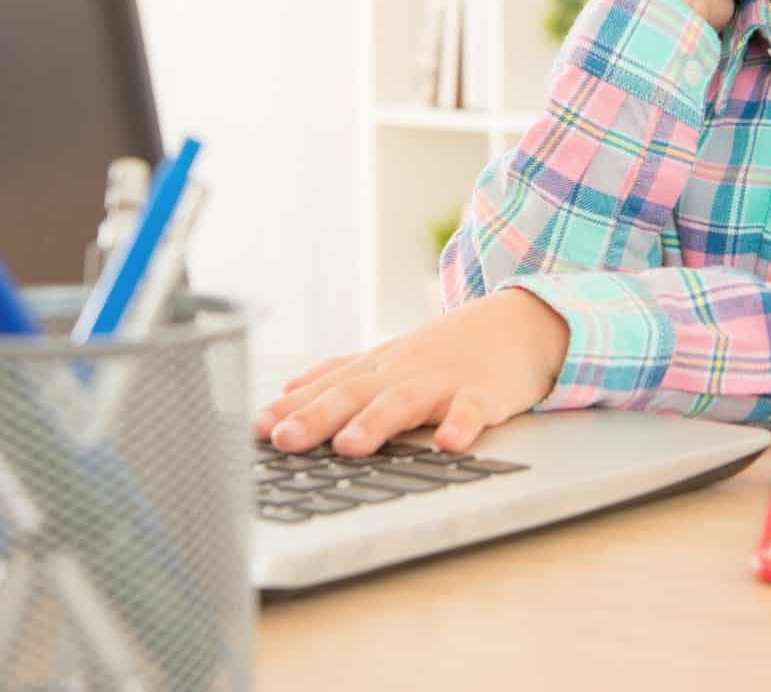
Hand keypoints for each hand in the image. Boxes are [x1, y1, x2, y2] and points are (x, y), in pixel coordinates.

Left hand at [251, 289, 571, 456]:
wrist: (517, 324)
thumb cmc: (446, 349)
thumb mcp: (389, 357)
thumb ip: (339, 373)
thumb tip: (286, 387)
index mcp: (377, 369)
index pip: (325, 389)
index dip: (289, 409)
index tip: (253, 430)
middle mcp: (402, 374)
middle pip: (354, 394)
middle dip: (316, 418)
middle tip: (284, 441)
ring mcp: (442, 382)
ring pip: (404, 402)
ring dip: (376, 422)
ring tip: (349, 445)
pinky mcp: (483, 393)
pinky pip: (472, 411)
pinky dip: (461, 426)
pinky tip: (449, 445)